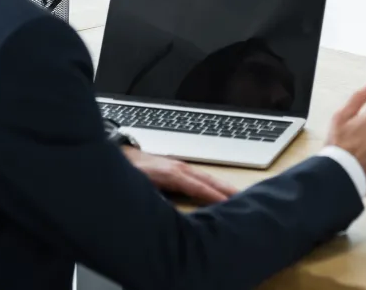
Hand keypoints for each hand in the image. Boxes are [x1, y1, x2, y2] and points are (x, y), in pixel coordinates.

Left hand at [123, 147, 238, 203]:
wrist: (123, 155)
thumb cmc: (131, 171)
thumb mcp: (141, 186)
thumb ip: (156, 197)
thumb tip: (169, 210)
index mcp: (172, 173)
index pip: (198, 186)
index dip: (212, 195)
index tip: (227, 203)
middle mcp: (179, 168)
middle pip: (208, 179)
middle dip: (226, 188)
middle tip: (243, 197)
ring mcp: (180, 166)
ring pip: (206, 177)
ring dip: (221, 185)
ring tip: (236, 195)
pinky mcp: (178, 168)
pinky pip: (199, 177)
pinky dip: (211, 183)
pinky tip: (216, 190)